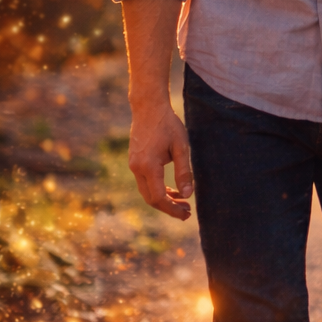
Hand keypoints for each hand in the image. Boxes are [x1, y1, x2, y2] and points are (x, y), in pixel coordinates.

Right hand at [128, 98, 194, 218]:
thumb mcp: (181, 147)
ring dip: (164, 199)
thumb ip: (184, 172)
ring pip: (147, 192)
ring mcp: (133, 165)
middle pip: (151, 199)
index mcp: (148, 166)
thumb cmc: (168, 124)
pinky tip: (172, 190)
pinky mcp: (134, 161)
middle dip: (169, 208)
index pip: (159, 197)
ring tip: (183, 202)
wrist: (148, 107)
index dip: (172, 209)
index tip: (186, 214)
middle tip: (187, 212)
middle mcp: (137, 168)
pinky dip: (158, 189)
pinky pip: (145, 182)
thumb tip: (188, 195)